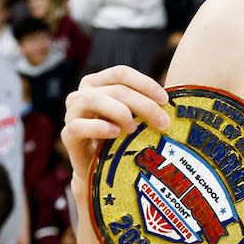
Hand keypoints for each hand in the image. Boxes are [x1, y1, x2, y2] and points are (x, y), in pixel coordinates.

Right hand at [61, 66, 169, 192]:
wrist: (101, 169)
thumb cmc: (122, 138)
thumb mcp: (135, 117)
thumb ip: (146, 106)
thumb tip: (177, 103)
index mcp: (98, 83)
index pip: (121, 73)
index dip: (145, 83)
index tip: (166, 99)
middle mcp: (81, 94)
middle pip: (115, 89)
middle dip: (143, 104)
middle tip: (163, 123)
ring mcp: (71, 114)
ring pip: (92, 100)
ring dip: (119, 111)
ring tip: (134, 128)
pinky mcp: (67, 136)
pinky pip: (78, 126)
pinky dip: (98, 127)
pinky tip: (115, 133)